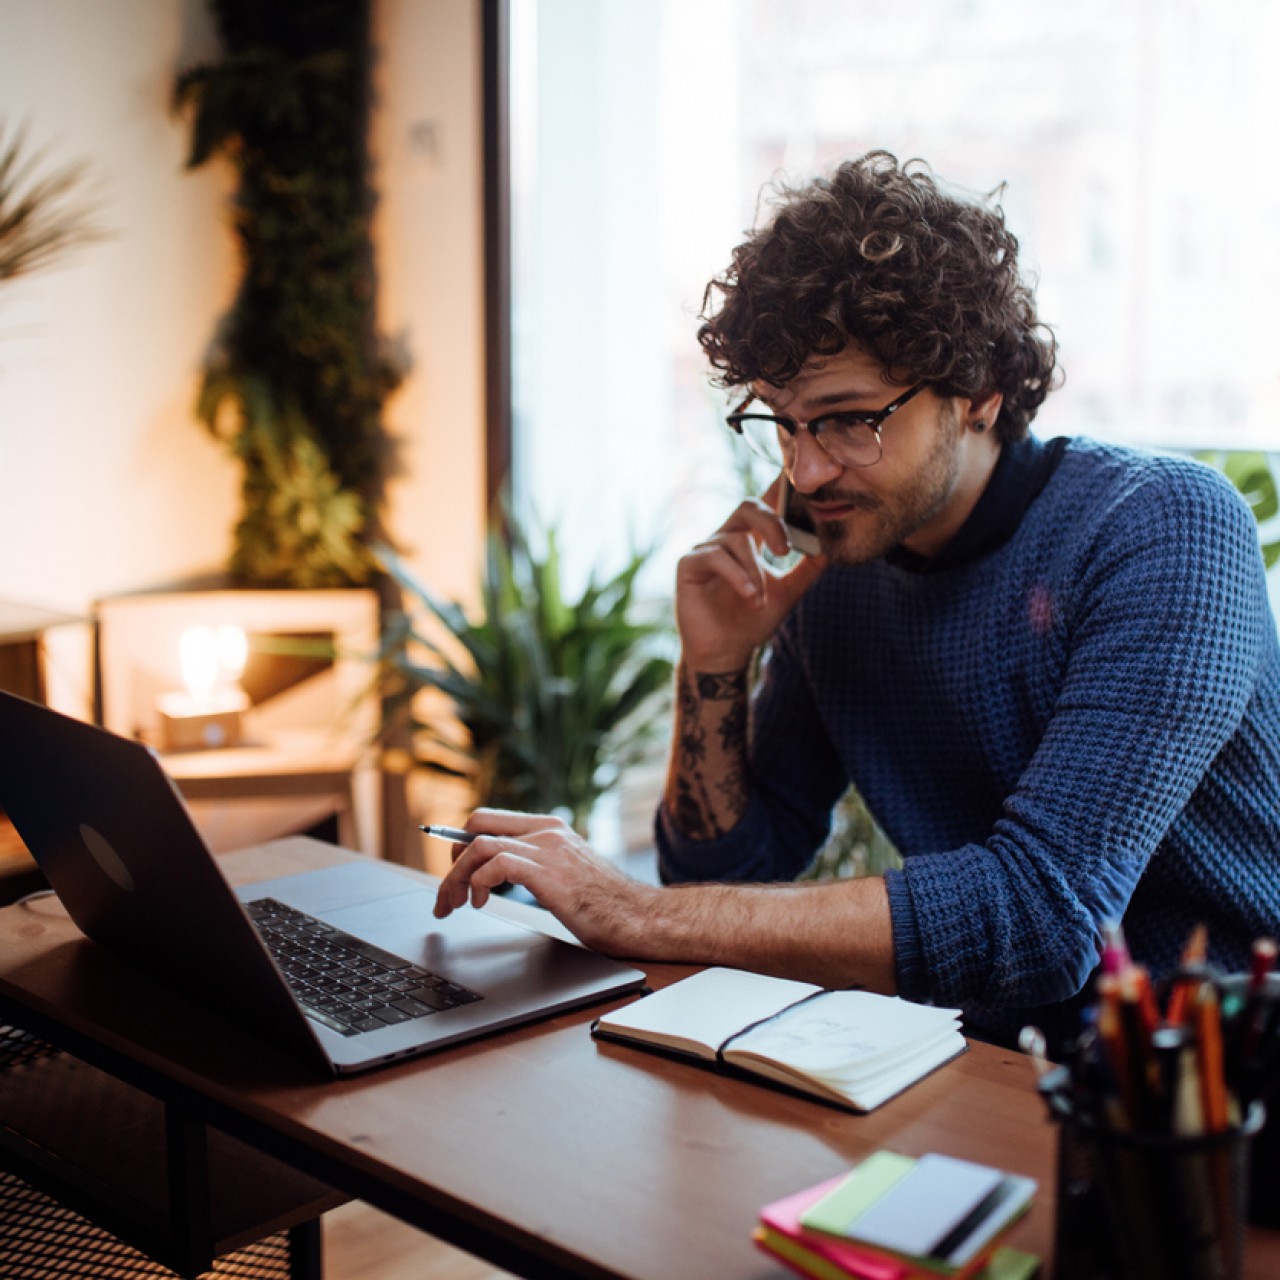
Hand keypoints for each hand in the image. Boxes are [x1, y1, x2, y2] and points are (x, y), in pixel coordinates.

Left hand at [432, 809, 656, 955]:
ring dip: (456, 876)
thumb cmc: (607, 905)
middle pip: (477, 824)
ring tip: (455, 903)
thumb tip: (498, 876)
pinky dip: (477, 883)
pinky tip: (480, 903)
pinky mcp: (548, 872)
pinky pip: (495, 864)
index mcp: (551, 828)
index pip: (491, 818)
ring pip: (479, 845)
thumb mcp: (566, 874)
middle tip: (448, 892)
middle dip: (452, 858)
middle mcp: (547, 832)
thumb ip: (537, 866)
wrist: (641, 918)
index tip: (452, 870)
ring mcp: (548, 849)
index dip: (462, 843)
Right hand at [675, 478, 826, 671]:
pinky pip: (715, 557)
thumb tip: (830, 547)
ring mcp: (706, 550)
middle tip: (787, 551)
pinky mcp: (689, 564)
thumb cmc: (753, 621)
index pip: (764, 505)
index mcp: (749, 539)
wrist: (726, 652)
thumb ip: (807, 570)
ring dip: (754, 571)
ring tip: (761, 599)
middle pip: (748, 507)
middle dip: (771, 523)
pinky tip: (750, 596)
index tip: (797, 480)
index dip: (778, 489)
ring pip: (736, 539)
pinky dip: (737, 576)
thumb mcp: (788, 593)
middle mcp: (726, 538)